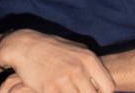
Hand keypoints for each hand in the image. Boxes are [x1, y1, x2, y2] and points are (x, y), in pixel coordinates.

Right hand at [0, 30, 115, 92]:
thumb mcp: (78, 50)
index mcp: (88, 59)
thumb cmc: (54, 49)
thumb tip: (104, 84)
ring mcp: (63, 79)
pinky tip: (56, 92)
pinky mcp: (49, 89)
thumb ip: (92, 66)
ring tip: (67, 90)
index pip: (108, 87)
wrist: (26, 46)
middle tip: (79, 91)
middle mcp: (78, 69)